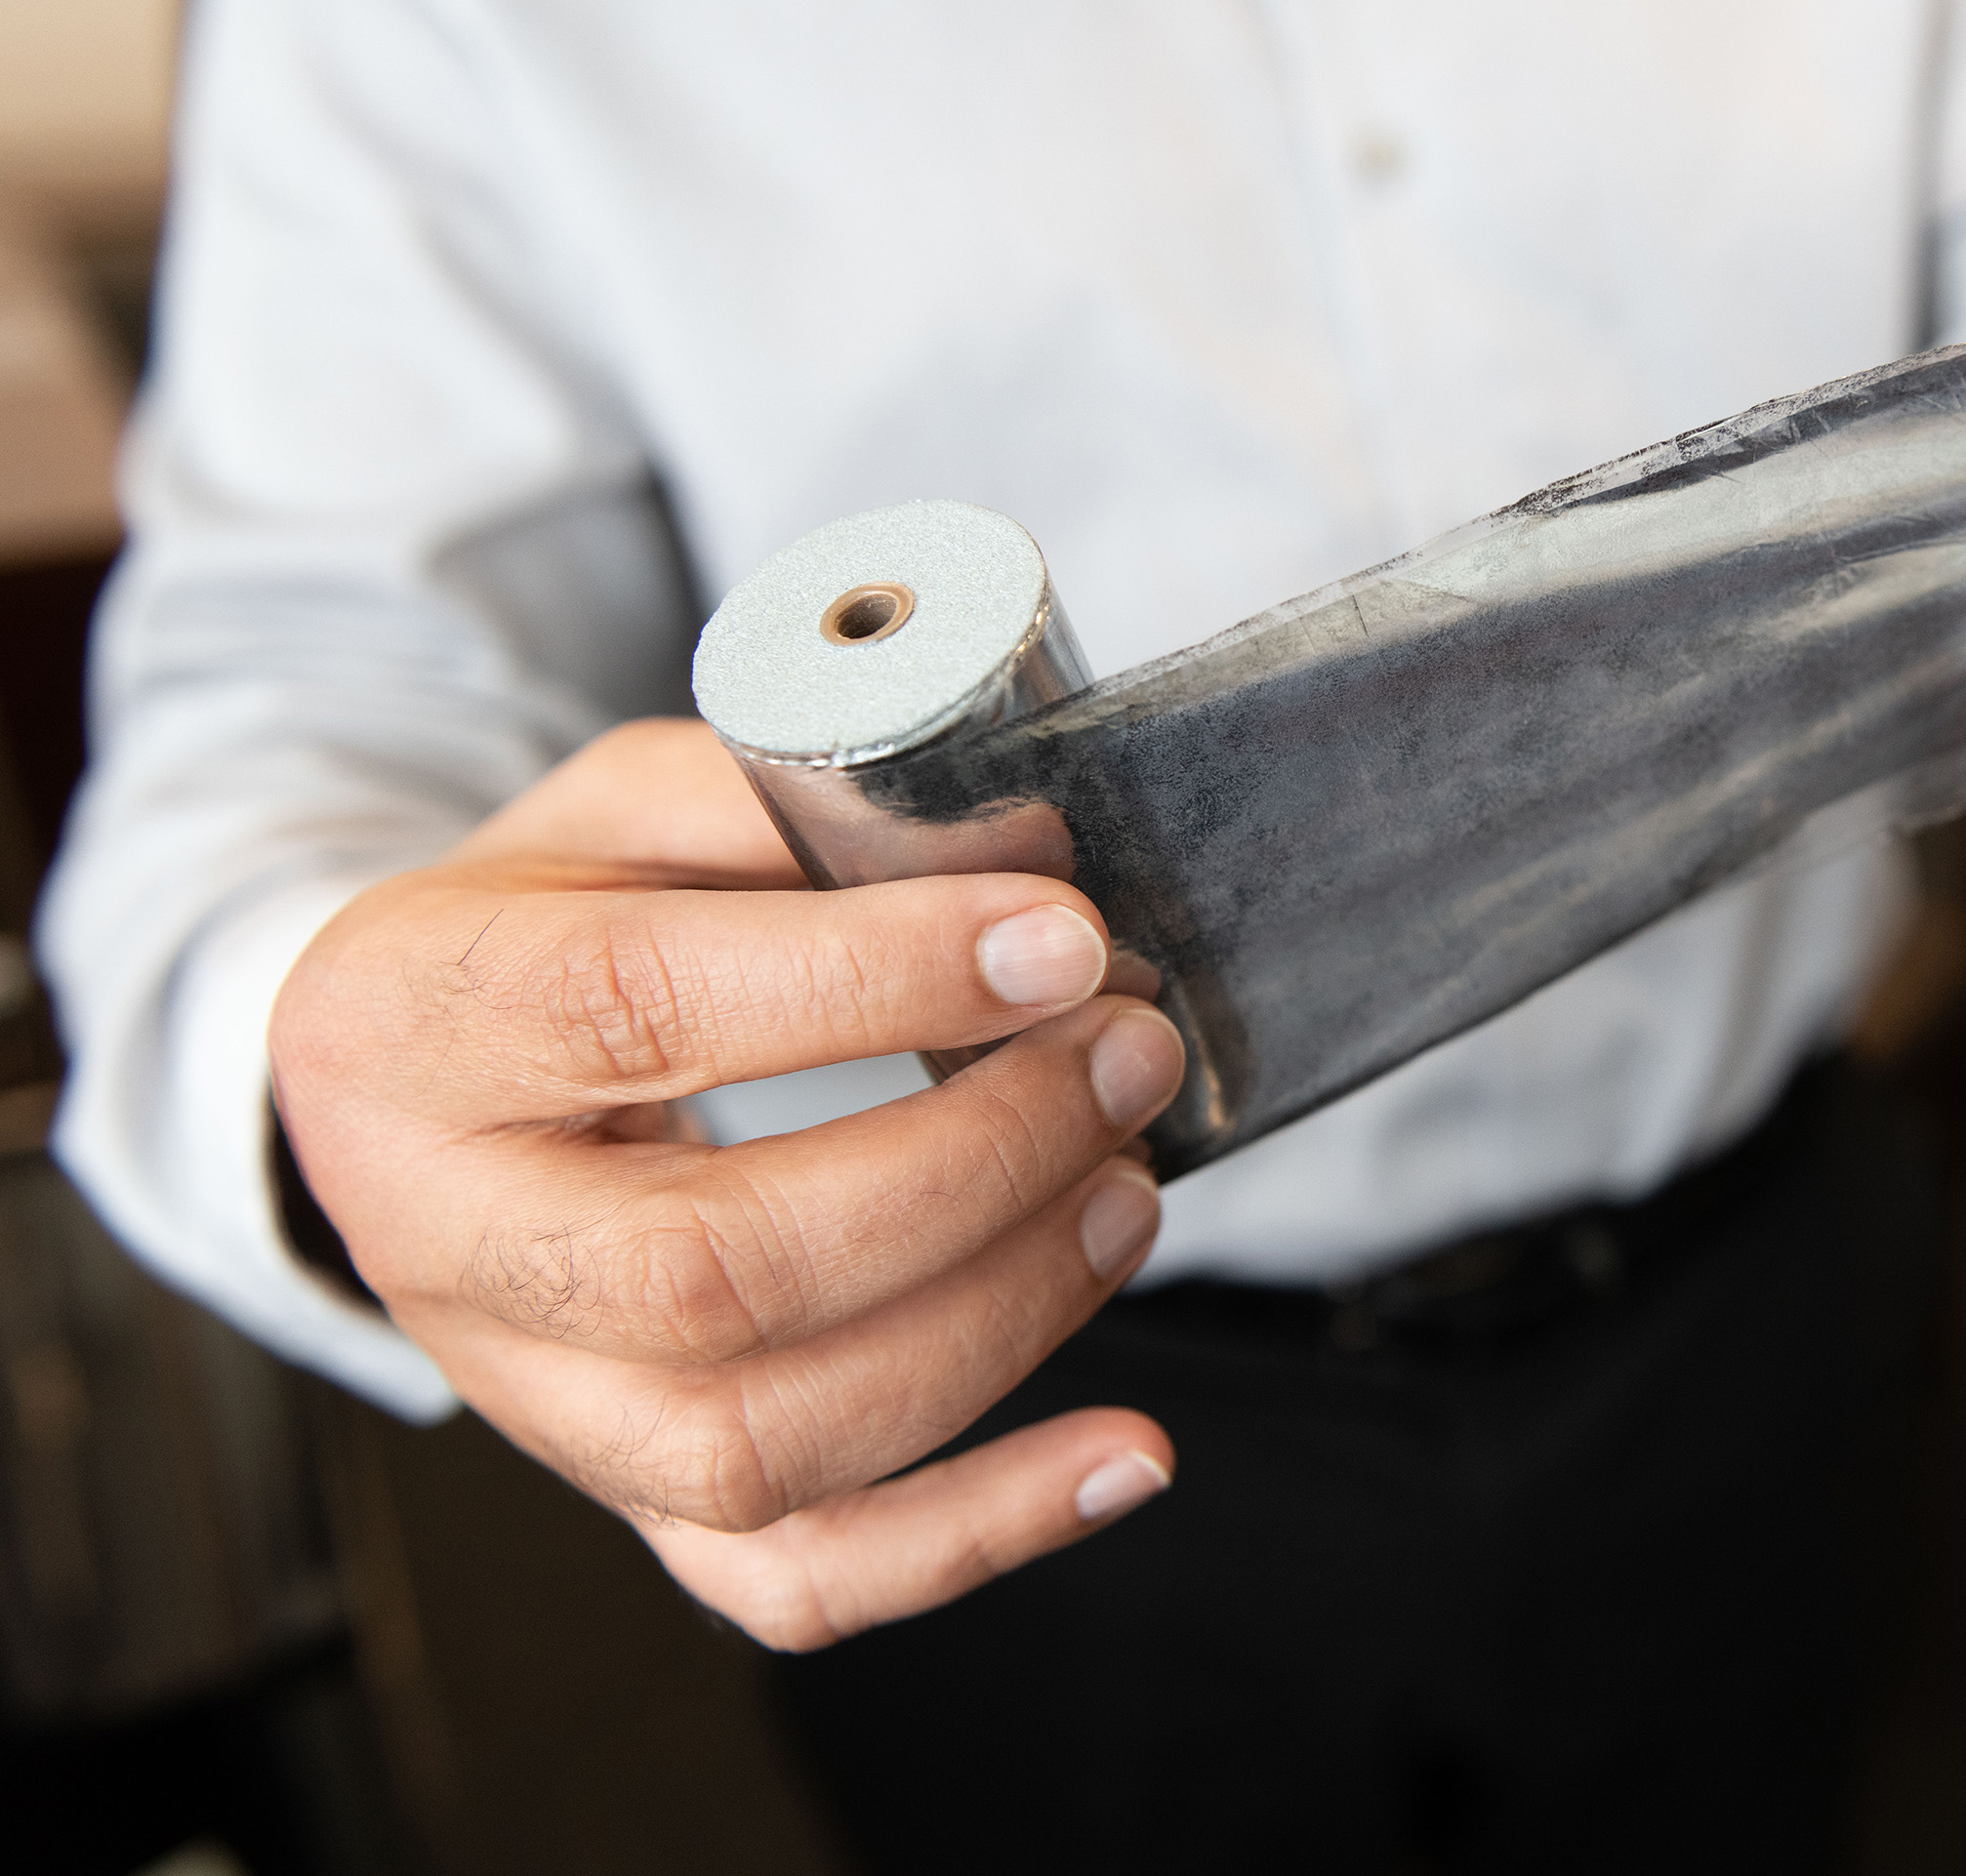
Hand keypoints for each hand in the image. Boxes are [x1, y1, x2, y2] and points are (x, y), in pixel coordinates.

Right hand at [270, 718, 1186, 1647]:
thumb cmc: (545, 930)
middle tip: (1122, 1062)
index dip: (876, 982)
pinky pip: (795, 1581)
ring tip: (1127, 1194)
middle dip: (970, 1168)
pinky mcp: (629, 1495)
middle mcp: (448, 1243)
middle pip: (713, 1273)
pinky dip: (978, 1534)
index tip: (1059, 940)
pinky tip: (1124, 1453)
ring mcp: (536, 1400)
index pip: (641, 1011)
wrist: (419, 1086)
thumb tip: (1033, 848)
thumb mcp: (622, 810)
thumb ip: (799, 805)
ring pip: (764, 1446)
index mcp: (418, 1022)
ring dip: (998, 1323)